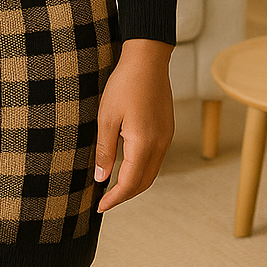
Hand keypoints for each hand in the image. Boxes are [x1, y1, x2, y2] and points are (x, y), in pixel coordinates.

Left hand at [93, 38, 173, 212]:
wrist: (147, 60)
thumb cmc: (124, 85)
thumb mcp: (106, 119)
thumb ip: (104, 151)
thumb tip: (101, 178)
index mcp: (144, 144)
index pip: (130, 183)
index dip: (114, 199)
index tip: (100, 206)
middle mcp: (160, 144)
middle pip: (144, 182)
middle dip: (125, 196)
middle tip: (105, 201)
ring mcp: (166, 137)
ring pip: (152, 172)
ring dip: (134, 183)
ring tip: (114, 187)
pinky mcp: (167, 130)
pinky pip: (156, 159)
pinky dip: (142, 169)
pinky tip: (127, 166)